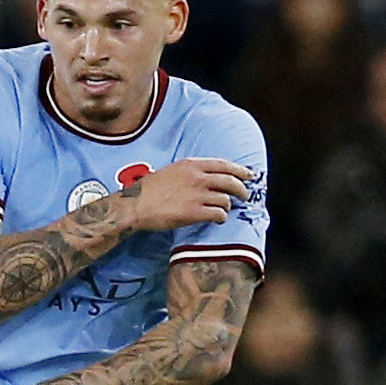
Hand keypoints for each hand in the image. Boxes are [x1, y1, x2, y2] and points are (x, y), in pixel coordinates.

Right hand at [119, 157, 251, 231]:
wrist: (136, 205)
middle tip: (245, 196)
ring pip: (226, 199)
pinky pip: (219, 214)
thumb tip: (208, 177)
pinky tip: (218, 219)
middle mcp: (197, 178)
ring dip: (228, 206)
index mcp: (192, 165)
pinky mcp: (194, 212)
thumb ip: (191, 172)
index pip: (224, 165)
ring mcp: (197, 195)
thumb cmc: (150, 189)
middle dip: (242, 190)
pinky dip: (221, 217)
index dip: (240, 170)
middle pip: (231, 182)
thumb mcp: (172, 171)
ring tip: (223, 210)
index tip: (249, 175)